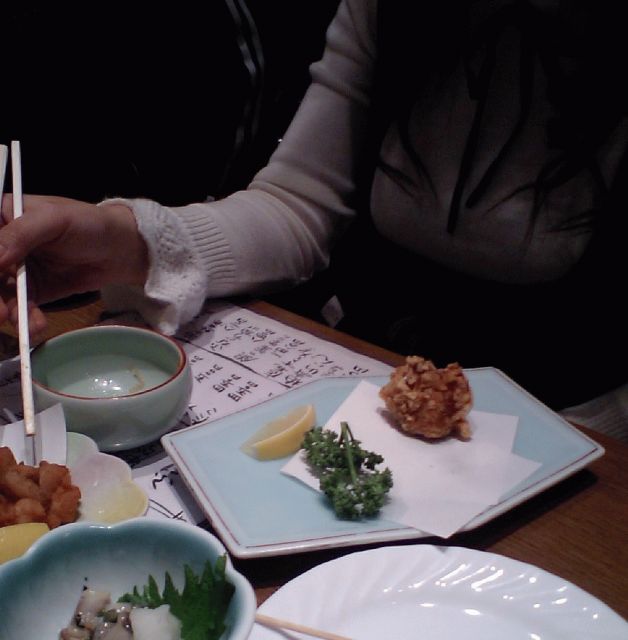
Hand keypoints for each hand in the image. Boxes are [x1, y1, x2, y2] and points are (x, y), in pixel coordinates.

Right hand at [0, 194, 148, 333]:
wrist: (121, 250)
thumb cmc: (90, 224)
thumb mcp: (55, 220)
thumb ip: (21, 234)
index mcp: (2, 216)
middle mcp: (3, 245)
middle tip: (2, 313)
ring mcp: (15, 270)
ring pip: (0, 294)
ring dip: (9, 311)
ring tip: (24, 322)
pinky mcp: (31, 291)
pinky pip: (19, 307)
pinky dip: (25, 318)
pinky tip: (35, 325)